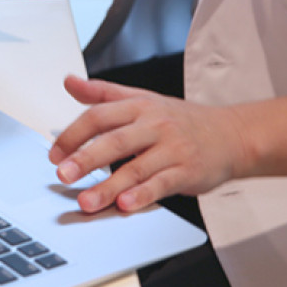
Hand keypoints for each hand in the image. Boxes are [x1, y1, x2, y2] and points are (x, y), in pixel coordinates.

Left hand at [48, 75, 249, 213]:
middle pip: (115, 141)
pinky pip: (161, 185)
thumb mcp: (142, 98)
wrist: (232, 134)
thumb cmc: (182, 119)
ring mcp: (172, 149)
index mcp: (139, 106)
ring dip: (109, 186)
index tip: (55, 153)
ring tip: (87, 200)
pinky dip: (143, 196)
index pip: (99, 116)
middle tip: (63, 174)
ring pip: (135, 168)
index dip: (74, 134)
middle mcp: (154, 125)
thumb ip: (102, 93)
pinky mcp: (187, 172)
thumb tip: (69, 82)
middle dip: (86, 159)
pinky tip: (125, 205)